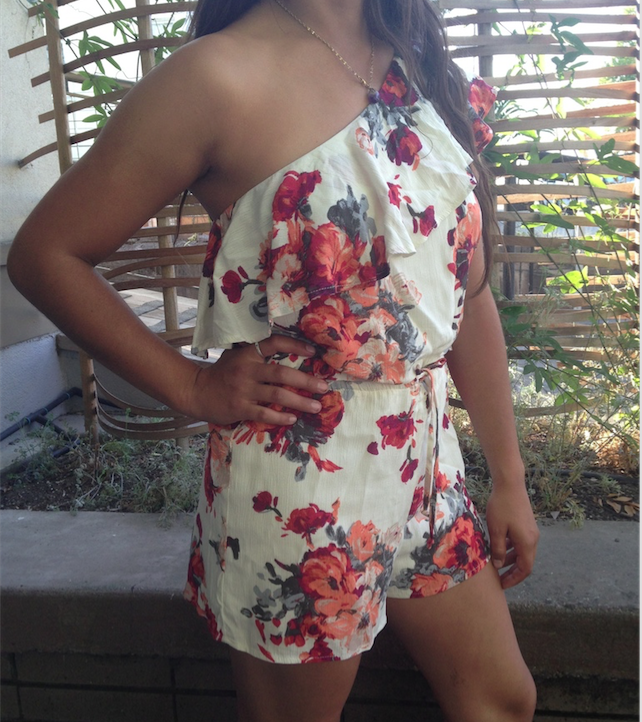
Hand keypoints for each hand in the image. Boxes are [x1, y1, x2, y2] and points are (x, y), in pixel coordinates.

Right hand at [184, 335, 327, 425]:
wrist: (196, 391)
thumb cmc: (222, 374)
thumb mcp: (236, 356)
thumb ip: (257, 354)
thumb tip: (288, 354)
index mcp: (248, 354)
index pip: (274, 343)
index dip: (295, 345)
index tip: (314, 352)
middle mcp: (247, 370)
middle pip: (281, 374)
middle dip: (306, 380)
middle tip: (323, 387)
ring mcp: (243, 390)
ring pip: (277, 395)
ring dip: (299, 401)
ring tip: (315, 406)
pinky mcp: (239, 408)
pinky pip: (264, 413)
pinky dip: (280, 417)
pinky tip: (292, 419)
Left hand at [485, 480, 538, 589]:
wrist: (510, 484)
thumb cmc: (501, 506)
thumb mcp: (496, 530)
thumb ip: (498, 550)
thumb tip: (499, 566)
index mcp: (527, 543)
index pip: (525, 569)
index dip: (514, 579)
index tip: (502, 585)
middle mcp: (533, 539)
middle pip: (525, 562)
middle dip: (512, 571)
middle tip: (499, 578)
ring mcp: (531, 531)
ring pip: (522, 551)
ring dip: (511, 559)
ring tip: (497, 564)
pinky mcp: (527, 524)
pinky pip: (521, 542)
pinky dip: (512, 548)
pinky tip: (500, 546)